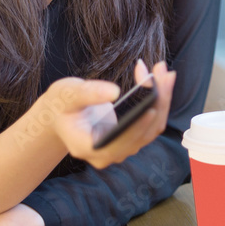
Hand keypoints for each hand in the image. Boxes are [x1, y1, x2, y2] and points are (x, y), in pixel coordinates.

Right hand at [43, 61, 175, 168]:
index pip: (120, 142)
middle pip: (143, 133)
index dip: (138, 127)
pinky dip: (159, 101)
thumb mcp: (67, 94)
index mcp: (89, 147)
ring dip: (162, 99)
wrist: (60, 115)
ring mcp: (122, 148)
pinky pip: (152, 123)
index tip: (152, 107)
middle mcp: (108, 154)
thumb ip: (88, 93)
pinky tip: (162, 80)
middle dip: (157, 102)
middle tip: (162, 74)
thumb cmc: (61, 105)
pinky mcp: (131, 138)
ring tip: (164, 72)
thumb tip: (114, 92)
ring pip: (152, 128)